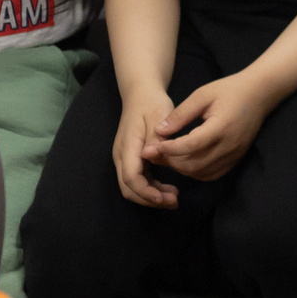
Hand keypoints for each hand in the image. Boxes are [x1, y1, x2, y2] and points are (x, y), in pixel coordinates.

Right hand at [112, 88, 177, 208]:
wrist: (141, 95)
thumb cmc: (152, 104)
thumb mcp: (158, 116)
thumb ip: (156, 138)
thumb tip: (154, 156)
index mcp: (127, 147)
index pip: (131, 177)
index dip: (146, 191)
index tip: (164, 198)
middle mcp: (122, 156)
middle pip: (129, 187)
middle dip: (149, 199)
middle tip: (173, 202)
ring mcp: (126, 158)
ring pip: (133, 186)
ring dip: (151, 195)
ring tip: (173, 198)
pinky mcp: (132, 159)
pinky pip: (138, 179)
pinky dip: (151, 188)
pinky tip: (167, 190)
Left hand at [143, 71, 279, 182]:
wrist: (261, 93)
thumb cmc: (230, 90)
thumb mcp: (202, 94)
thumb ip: (180, 114)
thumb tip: (158, 131)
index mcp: (221, 127)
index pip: (191, 145)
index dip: (169, 149)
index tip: (152, 146)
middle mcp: (229, 145)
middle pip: (194, 164)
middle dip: (170, 161)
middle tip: (154, 153)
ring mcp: (235, 154)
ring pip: (201, 172)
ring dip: (181, 169)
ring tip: (168, 157)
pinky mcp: (236, 158)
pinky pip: (212, 174)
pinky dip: (195, 172)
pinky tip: (186, 162)